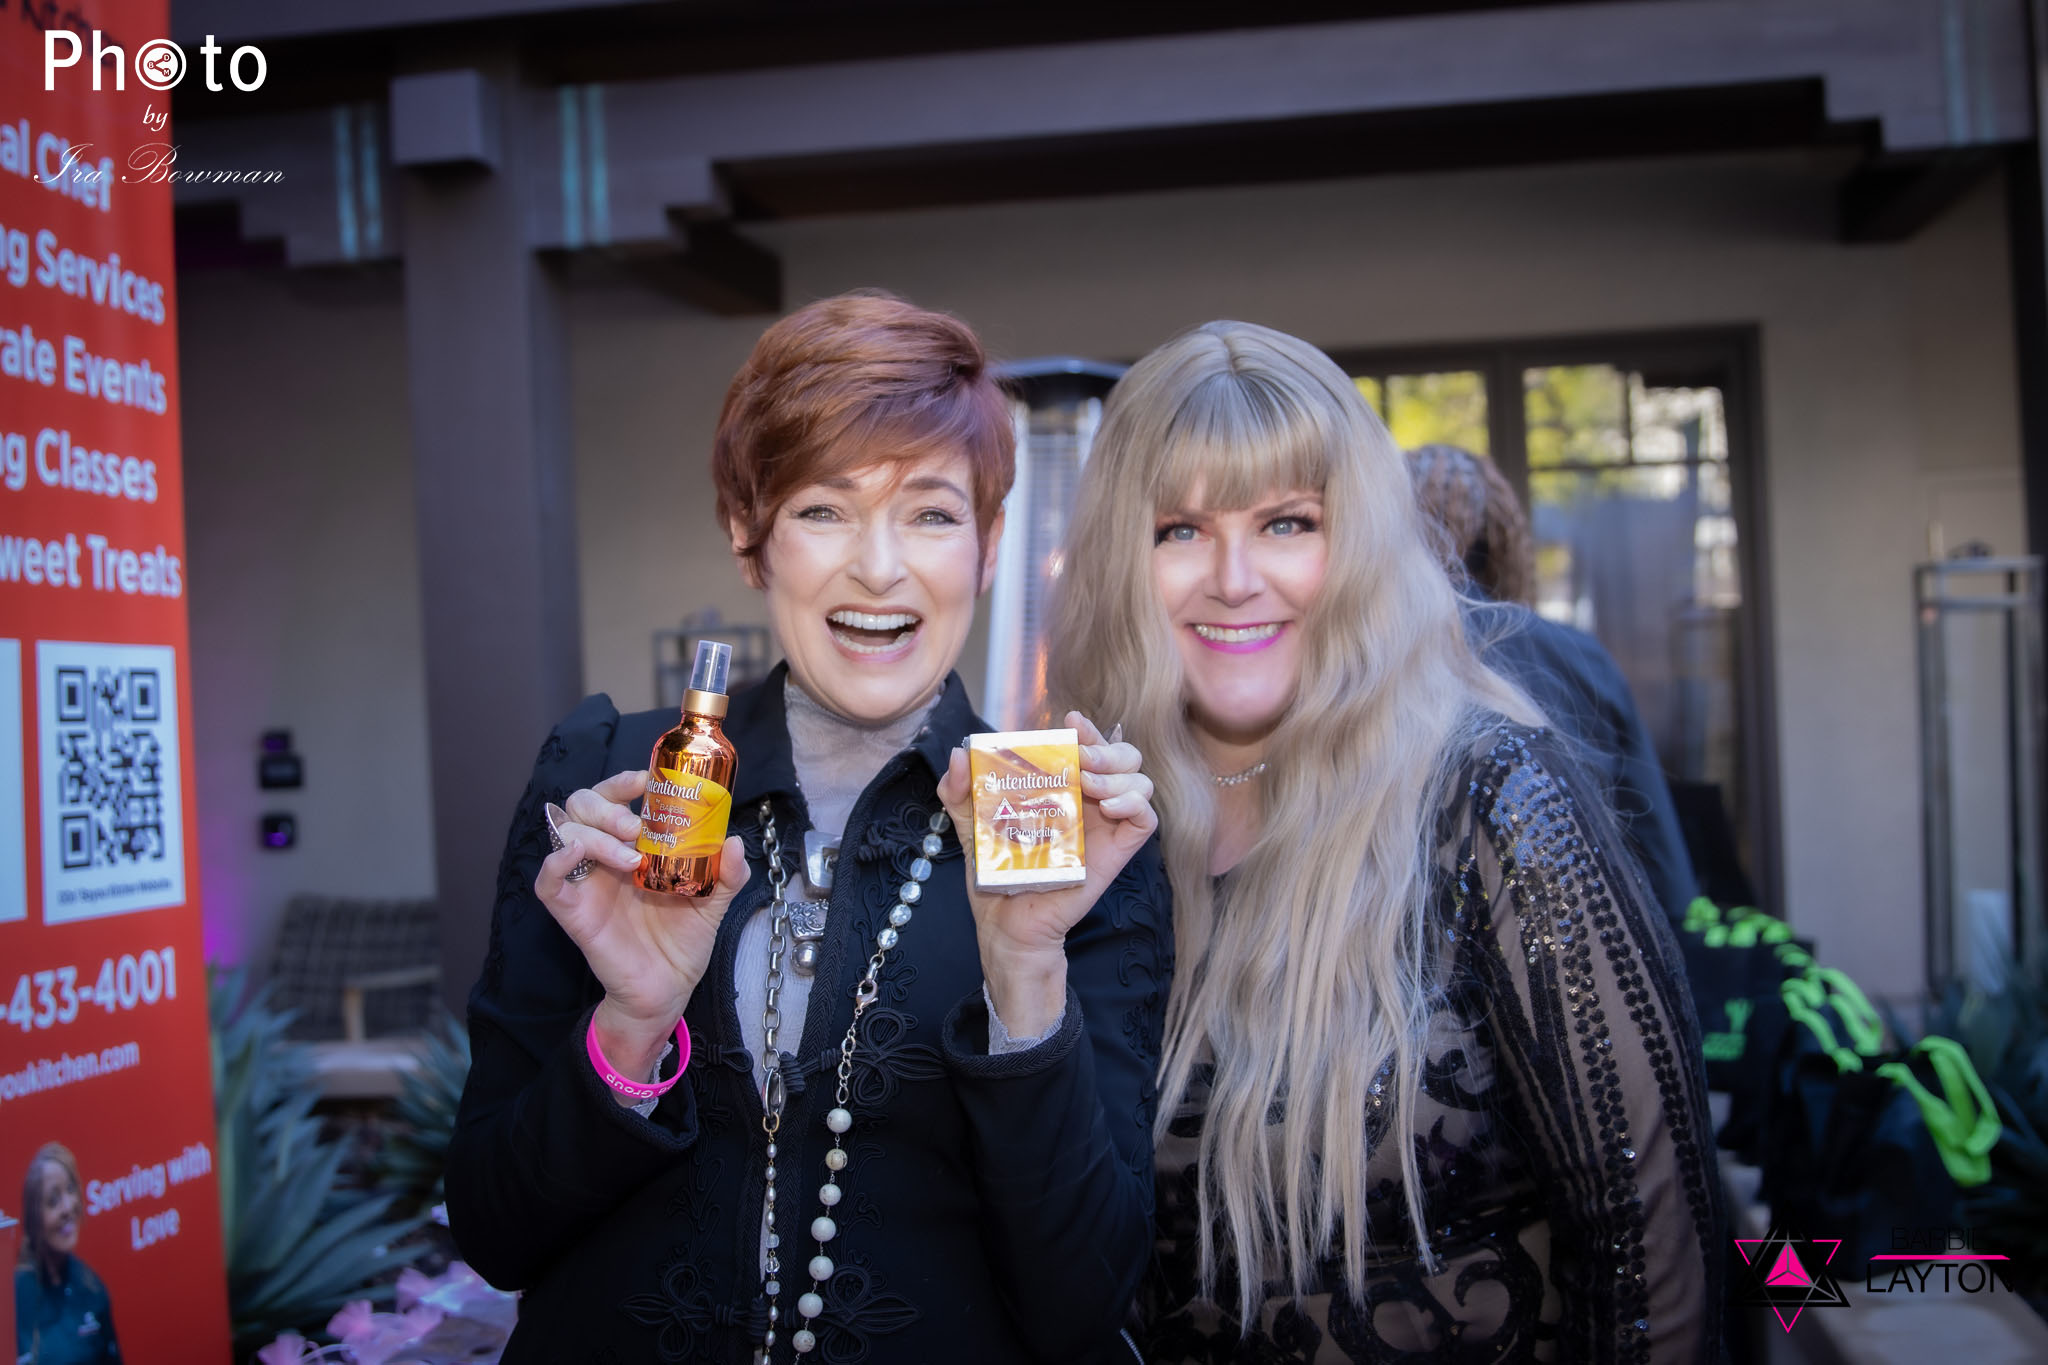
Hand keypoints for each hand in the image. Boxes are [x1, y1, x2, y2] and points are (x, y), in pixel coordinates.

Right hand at [536, 769, 750, 1098]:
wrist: (670, 989)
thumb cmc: (684, 940)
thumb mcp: (714, 901)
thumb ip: (727, 873)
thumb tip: (734, 844)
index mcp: (634, 845)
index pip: (614, 797)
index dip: (623, 782)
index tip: (647, 780)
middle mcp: (605, 857)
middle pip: (582, 805)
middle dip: (606, 804)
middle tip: (634, 825)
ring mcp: (586, 882)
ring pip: (565, 833)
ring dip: (595, 834)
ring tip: (630, 856)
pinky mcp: (573, 912)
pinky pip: (547, 882)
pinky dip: (555, 863)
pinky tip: (577, 855)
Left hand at [936, 712, 1156, 1037]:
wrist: (1006, 925)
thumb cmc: (995, 874)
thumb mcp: (968, 825)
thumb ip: (959, 791)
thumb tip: (960, 755)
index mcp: (1062, 788)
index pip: (1089, 747)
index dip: (1088, 730)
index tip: (1070, 724)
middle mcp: (1090, 803)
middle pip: (1123, 756)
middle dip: (1106, 747)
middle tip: (1080, 758)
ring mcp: (1106, 826)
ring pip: (1140, 780)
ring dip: (1119, 771)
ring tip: (1089, 783)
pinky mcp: (1116, 852)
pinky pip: (1146, 819)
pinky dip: (1136, 803)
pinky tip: (1110, 805)